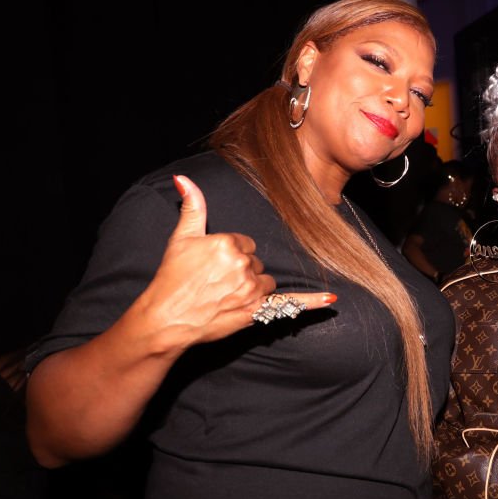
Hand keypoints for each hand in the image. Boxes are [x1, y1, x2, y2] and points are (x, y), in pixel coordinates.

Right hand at [138, 175, 334, 349]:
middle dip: (242, 271)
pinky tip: (330, 298)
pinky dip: (312, 302)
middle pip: (257, 263)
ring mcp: (251, 289)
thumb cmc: (172, 279)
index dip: (231, 255)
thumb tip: (184, 179)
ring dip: (253, 288)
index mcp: (228, 243)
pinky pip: (291, 303)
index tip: (213, 266)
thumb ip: (192, 207)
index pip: (246, 244)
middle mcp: (243, 265)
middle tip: (215, 283)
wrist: (166, 319)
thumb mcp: (181, 238)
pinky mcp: (256, 310)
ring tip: (225, 296)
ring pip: (266, 282)